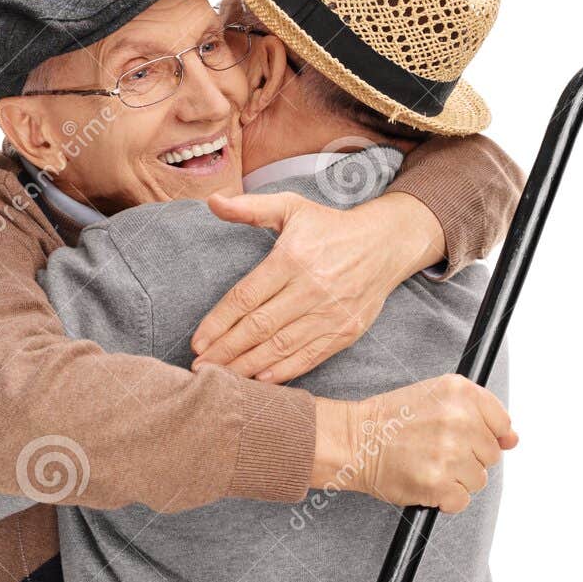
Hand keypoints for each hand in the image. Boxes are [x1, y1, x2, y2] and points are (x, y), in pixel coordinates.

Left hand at [190, 190, 444, 383]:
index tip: (197, 341)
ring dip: (247, 366)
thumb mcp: (291, 207)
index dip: (218, 322)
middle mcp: (311, 288)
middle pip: (259, 327)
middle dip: (225, 351)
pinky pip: (309, 357)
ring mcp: (330, 313)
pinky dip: (284, 372)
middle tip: (199, 367)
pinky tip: (260, 380)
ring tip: (221, 377)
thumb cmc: (330, 227)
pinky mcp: (345, 331)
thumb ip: (250, 208)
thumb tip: (212, 201)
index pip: (246, 297)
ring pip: (281, 347)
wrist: (385, 244)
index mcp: (292, 258)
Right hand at [313, 375, 517, 512]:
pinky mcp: (439, 483)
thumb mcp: (437, 397)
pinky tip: (424, 481)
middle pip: (491, 455)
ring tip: (427, 463)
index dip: (483, 435)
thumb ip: (480, 413)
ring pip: (477, 480)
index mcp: (461, 392)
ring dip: (455, 479)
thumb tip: (513, 440)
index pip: (501, 423)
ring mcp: (450, 453)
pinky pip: (461, 501)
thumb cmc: (392, 419)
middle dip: (468, 457)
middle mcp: (460, 420)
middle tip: (435, 448)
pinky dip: (444, 499)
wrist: (355, 440)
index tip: (462, 436)